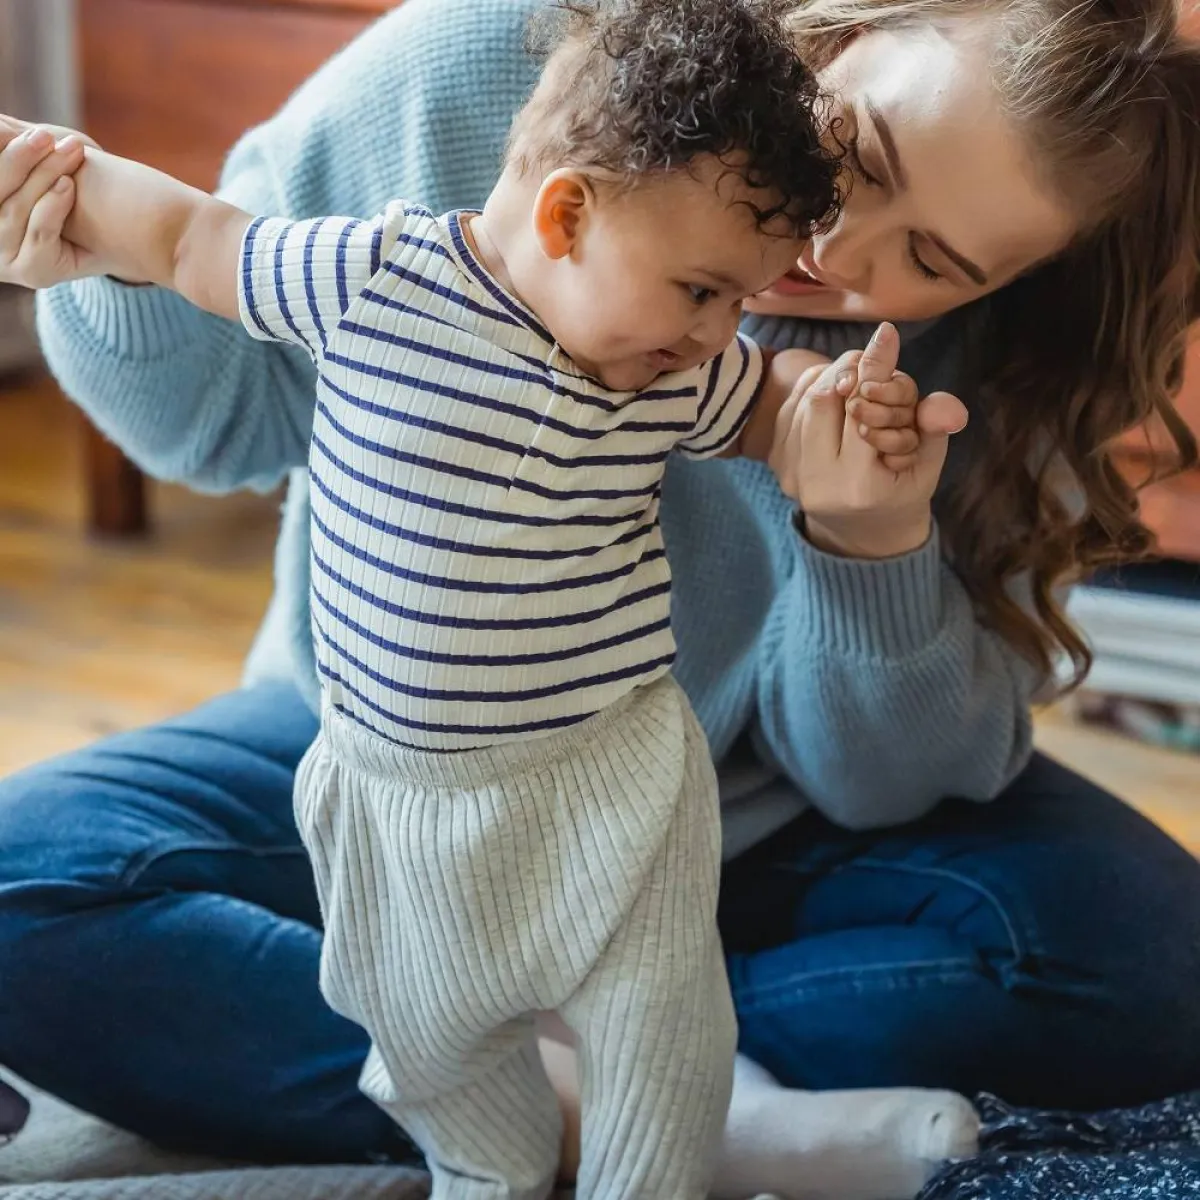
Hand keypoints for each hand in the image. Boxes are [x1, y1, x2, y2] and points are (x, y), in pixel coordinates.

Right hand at [0, 117, 98, 287]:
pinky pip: (38, 235)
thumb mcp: (41, 159)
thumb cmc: (83, 185)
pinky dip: (53, 207)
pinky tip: (68, 185)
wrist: (136, 230)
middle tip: (45, 135)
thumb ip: (11, 143)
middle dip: (20, 159)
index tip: (30, 130)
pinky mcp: (32, 273)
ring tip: (67, 152)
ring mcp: (7, 262)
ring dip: (43, 177)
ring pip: (15, 211)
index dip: (4, 153)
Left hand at [769, 322, 968, 558]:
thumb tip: (944, 404)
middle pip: (825, 399)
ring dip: (834, 378)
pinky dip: (815, 390)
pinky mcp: (777, 466)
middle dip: (851, 372)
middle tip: (872, 363)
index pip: (862, 412)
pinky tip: (836, 393)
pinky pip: (791, 409)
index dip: (875, 370)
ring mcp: (791, 475)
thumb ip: (935, 430)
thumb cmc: (902, 490)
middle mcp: (817, 483)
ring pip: (806, 400)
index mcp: (859, 487)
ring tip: (858, 380)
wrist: (861, 528)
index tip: (887, 334)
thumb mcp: (928, 463)